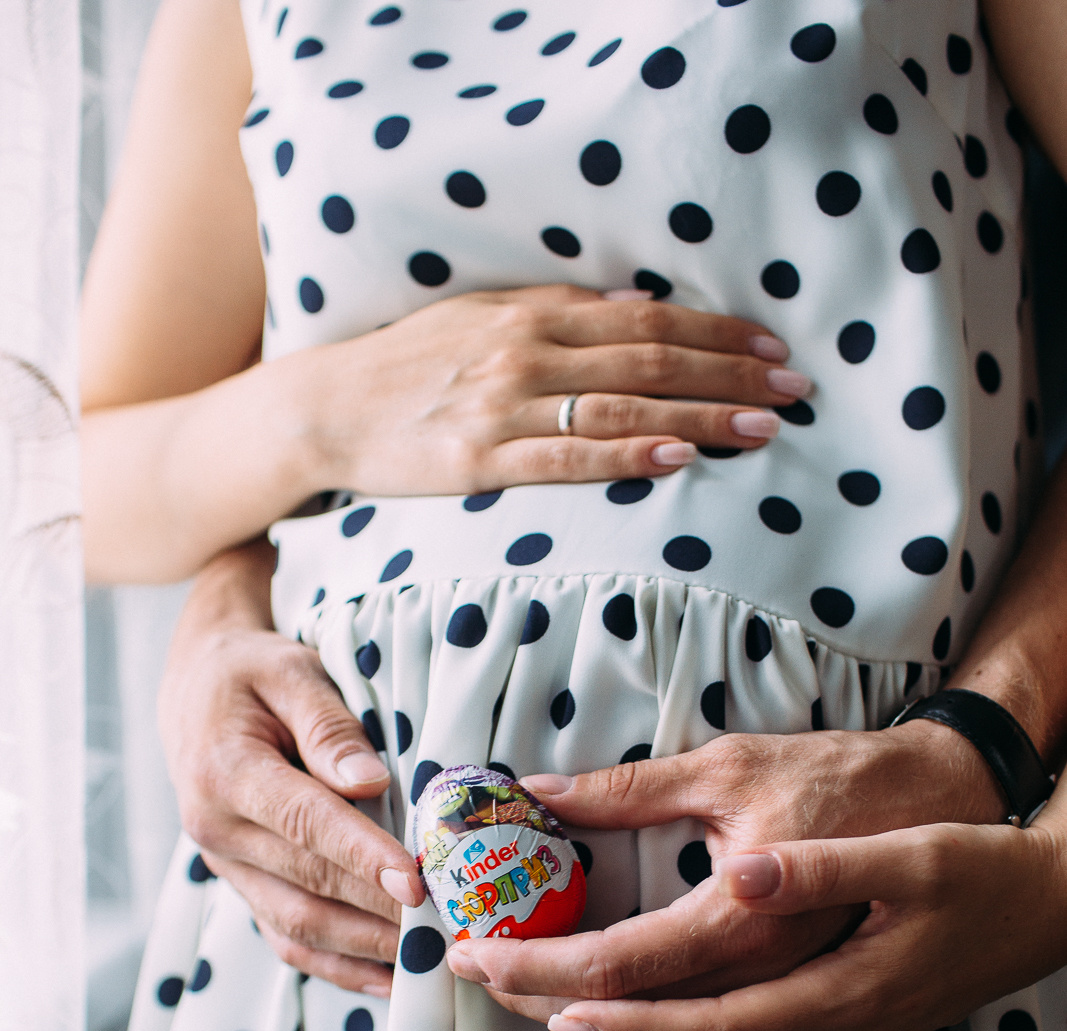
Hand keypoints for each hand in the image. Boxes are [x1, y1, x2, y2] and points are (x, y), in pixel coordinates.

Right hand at [159, 548, 423, 993]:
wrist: (194, 691)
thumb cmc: (251, 673)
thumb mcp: (290, 672)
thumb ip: (329, 727)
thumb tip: (370, 782)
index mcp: (224, 771)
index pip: (305, 822)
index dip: (362, 855)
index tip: (416, 881)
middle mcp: (217, 831)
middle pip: (309, 882)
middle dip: (381, 909)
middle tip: (448, 925)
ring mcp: (227, 867)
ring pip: (298, 925)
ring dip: (366, 947)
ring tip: (430, 958)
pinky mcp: (243, 886)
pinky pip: (287, 938)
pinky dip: (339, 966)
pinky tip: (389, 978)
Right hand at [306, 285, 805, 495]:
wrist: (328, 409)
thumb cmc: (411, 364)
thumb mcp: (484, 317)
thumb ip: (560, 313)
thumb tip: (638, 309)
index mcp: (535, 312)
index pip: (649, 319)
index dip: (718, 331)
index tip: (773, 347)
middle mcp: (527, 350)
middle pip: (652, 359)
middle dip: (732, 374)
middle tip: (794, 390)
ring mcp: (505, 406)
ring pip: (624, 406)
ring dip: (700, 415)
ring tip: (761, 428)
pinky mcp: (481, 460)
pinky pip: (571, 457)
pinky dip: (629, 455)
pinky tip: (678, 459)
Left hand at [531, 815, 1066, 1030]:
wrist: (1050, 905)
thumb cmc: (981, 868)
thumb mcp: (909, 852)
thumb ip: (819, 867)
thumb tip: (741, 871)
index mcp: (830, 980)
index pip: (686, 1006)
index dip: (600, 1000)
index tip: (530, 984)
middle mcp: (827, 1029)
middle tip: (512, 1017)